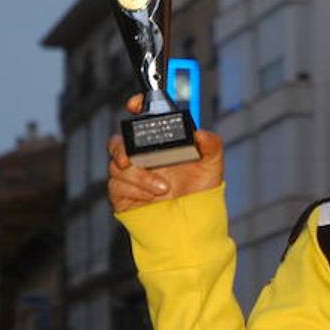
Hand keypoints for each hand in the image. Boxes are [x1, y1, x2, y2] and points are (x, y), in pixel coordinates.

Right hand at [107, 94, 223, 212]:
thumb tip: (200, 133)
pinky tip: (151, 197)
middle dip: (120, 148)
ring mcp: (132, 176)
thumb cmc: (201, 193)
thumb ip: (212, 145)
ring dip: (139, 177)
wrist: (193, 224)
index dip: (136, 107)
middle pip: (118, 142)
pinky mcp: (123, 195)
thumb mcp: (212, 165)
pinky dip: (134, 191)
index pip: (142, 121)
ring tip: (163, 188)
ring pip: (117, 166)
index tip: (134, 105)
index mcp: (160, 145)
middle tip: (130, 158)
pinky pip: (116, 186)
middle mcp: (143, 158)